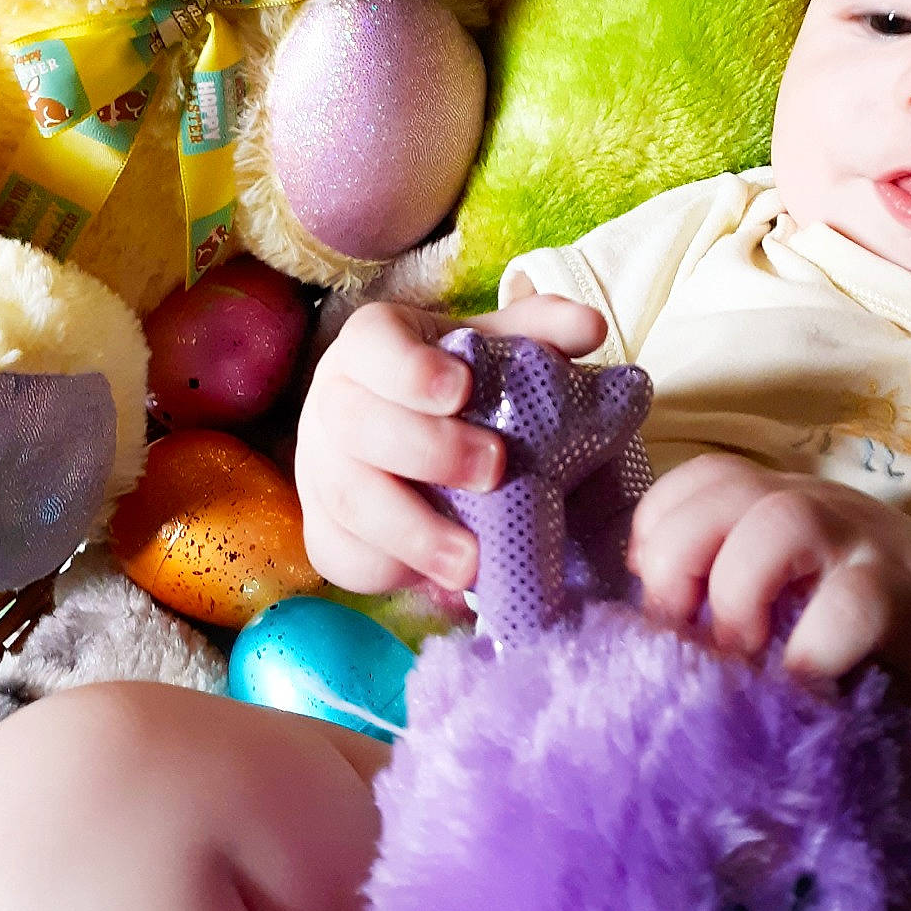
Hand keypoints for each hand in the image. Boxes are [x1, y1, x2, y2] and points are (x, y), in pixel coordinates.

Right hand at [296, 294, 606, 593]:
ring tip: (471, 560)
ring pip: (348, 499)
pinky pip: (340, 552)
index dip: (409, 369)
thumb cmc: (461, 383)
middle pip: (356, 424)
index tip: (462, 389)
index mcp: (372, 345)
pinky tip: (437, 582)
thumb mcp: (500, 348)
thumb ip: (545, 331)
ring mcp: (319, 467)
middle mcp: (333, 400)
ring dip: (411, 531)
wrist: (417, 435)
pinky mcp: (324, 526)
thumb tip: (590, 327)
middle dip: (426, 450)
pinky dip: (388, 568)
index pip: (372, 344)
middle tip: (493, 471)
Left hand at [626, 452, 910, 685]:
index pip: (696, 478)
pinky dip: (812, 647)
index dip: (657, 530)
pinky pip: (851, 603)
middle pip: (722, 488)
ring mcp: (858, 540)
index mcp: (774, 499)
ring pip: (782, 520)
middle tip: (684, 632)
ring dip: (739, 589)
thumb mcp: (788, 588)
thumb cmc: (858, 617)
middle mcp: (812, 503)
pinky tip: (799, 681)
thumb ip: (725, 588)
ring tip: (740, 650)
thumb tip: (647, 633)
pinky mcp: (901, 591)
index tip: (657, 598)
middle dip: (679, 557)